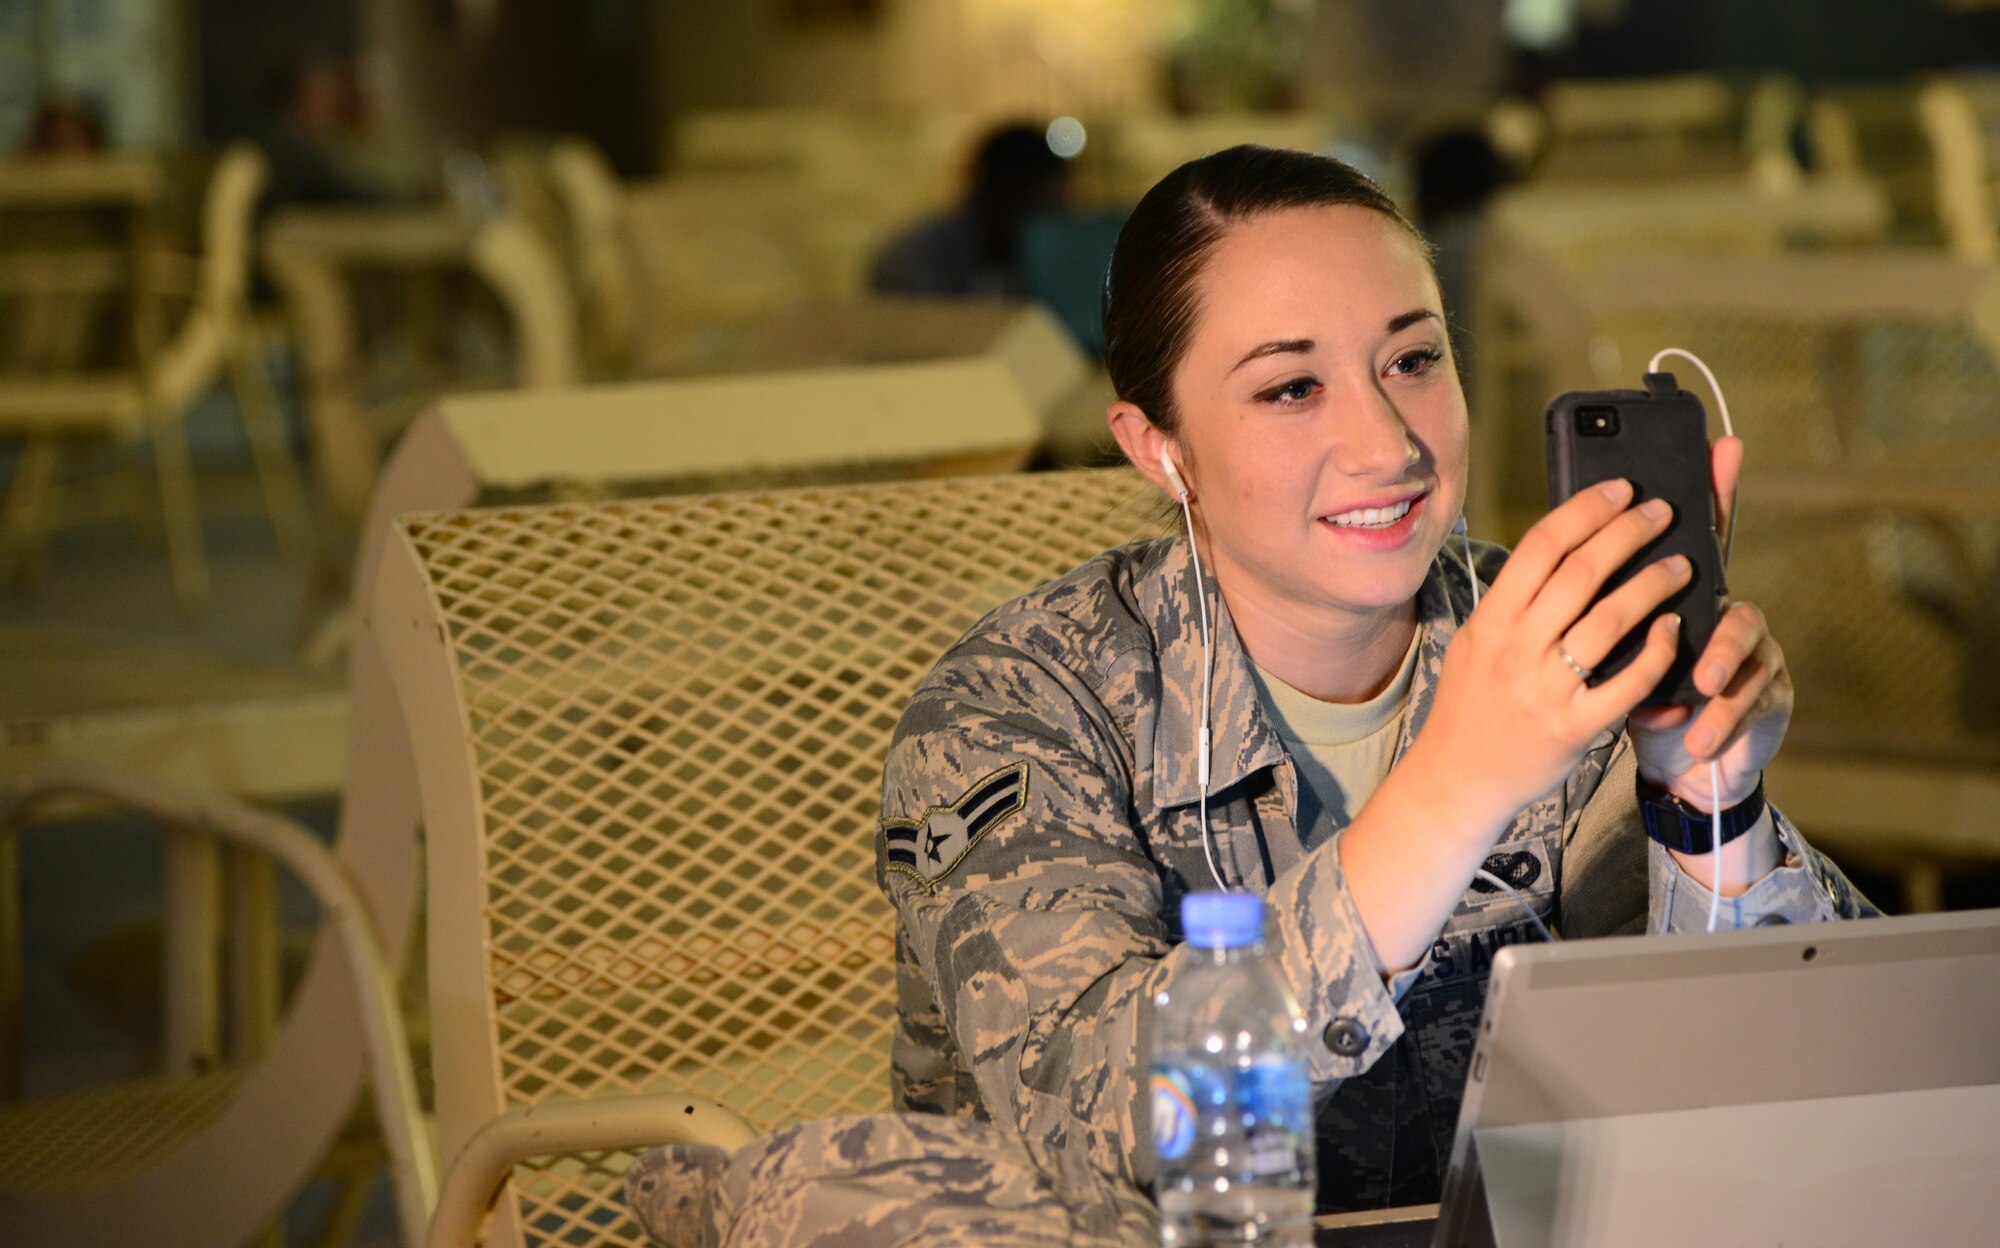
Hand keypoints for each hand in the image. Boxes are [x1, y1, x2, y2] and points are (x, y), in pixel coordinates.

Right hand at [1406, 476, 1687, 836]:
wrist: (1456, 777)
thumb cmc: (1471, 704)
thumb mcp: (1477, 642)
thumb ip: (1514, 602)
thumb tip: (1562, 549)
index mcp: (1491, 620)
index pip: (1541, 546)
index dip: (1586, 510)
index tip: (1620, 490)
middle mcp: (1516, 649)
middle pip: (1581, 573)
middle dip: (1628, 533)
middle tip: (1661, 512)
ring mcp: (1545, 690)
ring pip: (1610, 620)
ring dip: (1652, 584)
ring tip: (1680, 565)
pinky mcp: (1574, 728)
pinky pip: (1627, 681)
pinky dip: (1657, 650)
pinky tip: (1674, 627)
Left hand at [1628, 435, 1794, 811]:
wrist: (1678, 762)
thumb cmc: (1636, 692)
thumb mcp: (1614, 649)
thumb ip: (1605, 602)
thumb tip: (1575, 541)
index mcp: (1688, 591)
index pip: (1704, 532)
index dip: (1715, 491)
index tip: (1721, 449)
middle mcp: (1726, 611)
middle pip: (1728, 590)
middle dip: (1704, 608)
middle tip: (1683, 630)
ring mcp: (1753, 654)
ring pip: (1746, 643)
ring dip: (1720, 667)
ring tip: (1704, 686)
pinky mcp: (1768, 697)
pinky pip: (1753, 699)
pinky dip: (1723, 718)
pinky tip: (1703, 734)